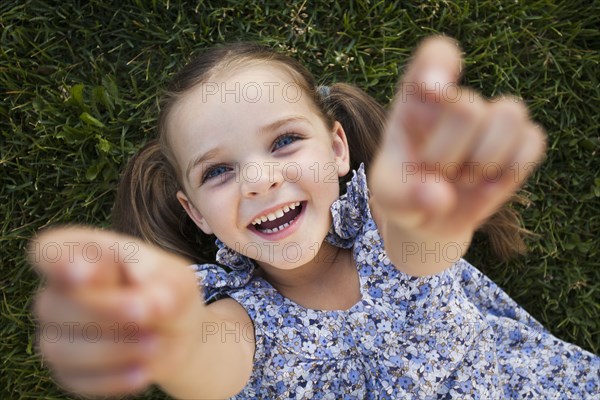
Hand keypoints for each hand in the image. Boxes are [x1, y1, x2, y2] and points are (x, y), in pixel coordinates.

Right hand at [30, 225, 202, 396]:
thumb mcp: (176, 278)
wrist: (176, 331)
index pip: (49, 251)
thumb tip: (149, 304)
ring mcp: (57, 332)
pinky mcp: (67, 370)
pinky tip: (143, 371)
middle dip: (104, 312)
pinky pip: (76, 380)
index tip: (85, 275)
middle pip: (53, 305)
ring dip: (112, 349)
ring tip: (155, 344)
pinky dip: (113, 378)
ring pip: (60, 348)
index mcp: (81, 253)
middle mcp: (59, 291)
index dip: (59, 262)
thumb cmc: (169, 291)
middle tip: (146, 314)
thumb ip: (162, 284)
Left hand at [369, 36, 546, 269]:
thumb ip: (403, 197)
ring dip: (485, 159)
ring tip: (464, 178)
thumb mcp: (388, 198)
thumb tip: (441, 197)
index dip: (440, 64)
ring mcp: (490, 118)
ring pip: (510, 114)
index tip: (432, 89)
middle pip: (468, 108)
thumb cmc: (403, 195)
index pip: (436, 54)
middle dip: (448, 155)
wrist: (427, 219)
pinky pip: (532, 141)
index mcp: (416, 99)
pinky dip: (511, 170)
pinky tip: (488, 184)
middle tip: (434, 174)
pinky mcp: (519, 142)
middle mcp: (456, 101)